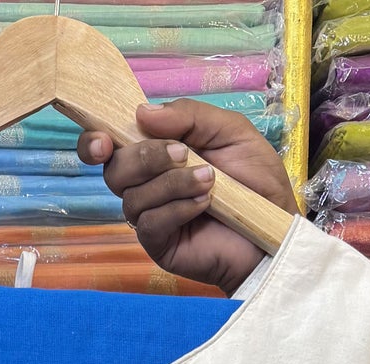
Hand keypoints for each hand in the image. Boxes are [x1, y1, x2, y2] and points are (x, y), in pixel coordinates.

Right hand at [76, 99, 297, 290]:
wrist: (275, 227)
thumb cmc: (255, 180)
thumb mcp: (229, 131)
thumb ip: (189, 116)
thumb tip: (142, 112)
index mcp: (155, 153)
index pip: (108, 147)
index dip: (95, 142)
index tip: (103, 141)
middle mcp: (145, 185)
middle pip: (115, 170)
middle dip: (146, 157)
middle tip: (183, 154)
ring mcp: (150, 217)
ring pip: (132, 196)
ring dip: (172, 183)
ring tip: (210, 181)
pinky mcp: (159, 245)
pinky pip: (149, 223)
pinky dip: (177, 208)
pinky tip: (204, 205)